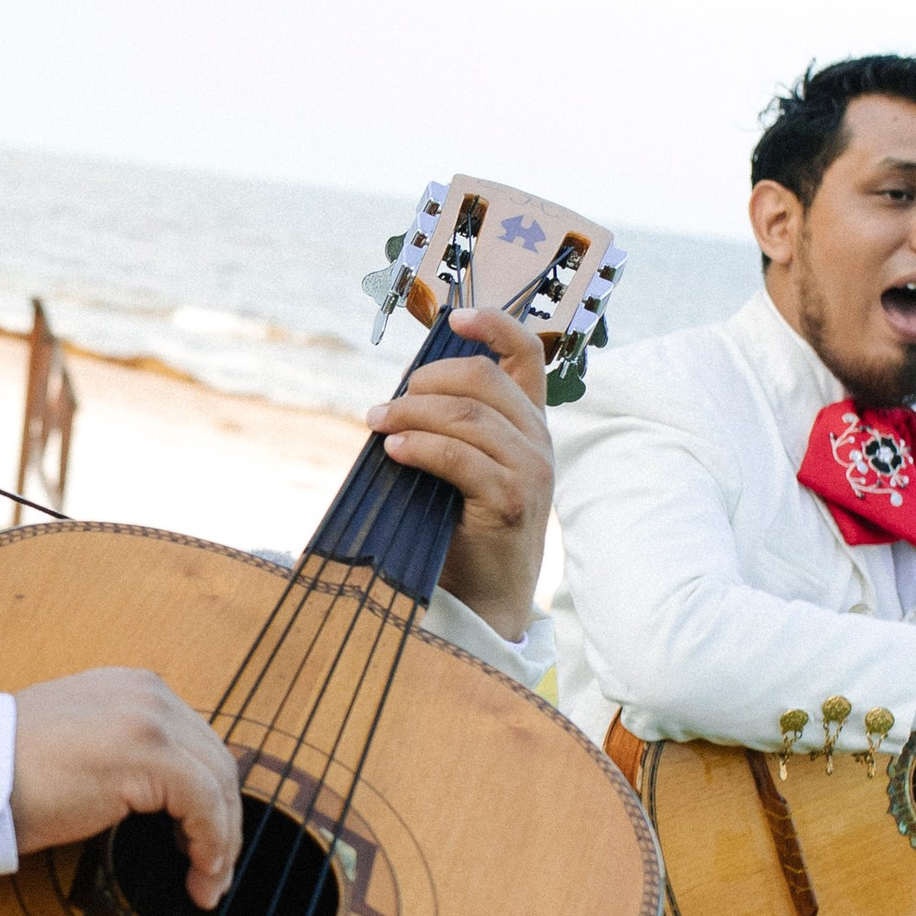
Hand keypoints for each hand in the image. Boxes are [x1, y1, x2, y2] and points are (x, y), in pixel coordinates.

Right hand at [9, 669, 244, 907]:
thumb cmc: (11, 773)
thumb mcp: (83, 746)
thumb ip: (127, 753)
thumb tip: (168, 799)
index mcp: (133, 687)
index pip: (197, 743)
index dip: (211, 797)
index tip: (205, 841)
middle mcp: (148, 693)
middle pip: (216, 761)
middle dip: (224, 822)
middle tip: (215, 870)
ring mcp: (150, 719)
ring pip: (219, 784)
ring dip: (222, 841)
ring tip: (208, 884)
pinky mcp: (148, 754)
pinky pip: (204, 804)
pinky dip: (211, 844)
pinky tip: (199, 876)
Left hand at [366, 308, 553, 641]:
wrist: (486, 597)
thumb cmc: (464, 526)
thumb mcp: (466, 465)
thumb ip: (452, 425)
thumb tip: (400, 393)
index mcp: (530, 422)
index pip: (527, 354)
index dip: (494, 324)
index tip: (455, 318)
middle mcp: (539, 440)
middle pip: (481, 379)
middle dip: (424, 383)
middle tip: (383, 406)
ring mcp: (531, 471)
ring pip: (467, 416)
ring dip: (410, 414)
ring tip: (376, 425)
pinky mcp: (511, 501)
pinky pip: (460, 458)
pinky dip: (420, 447)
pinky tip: (393, 450)